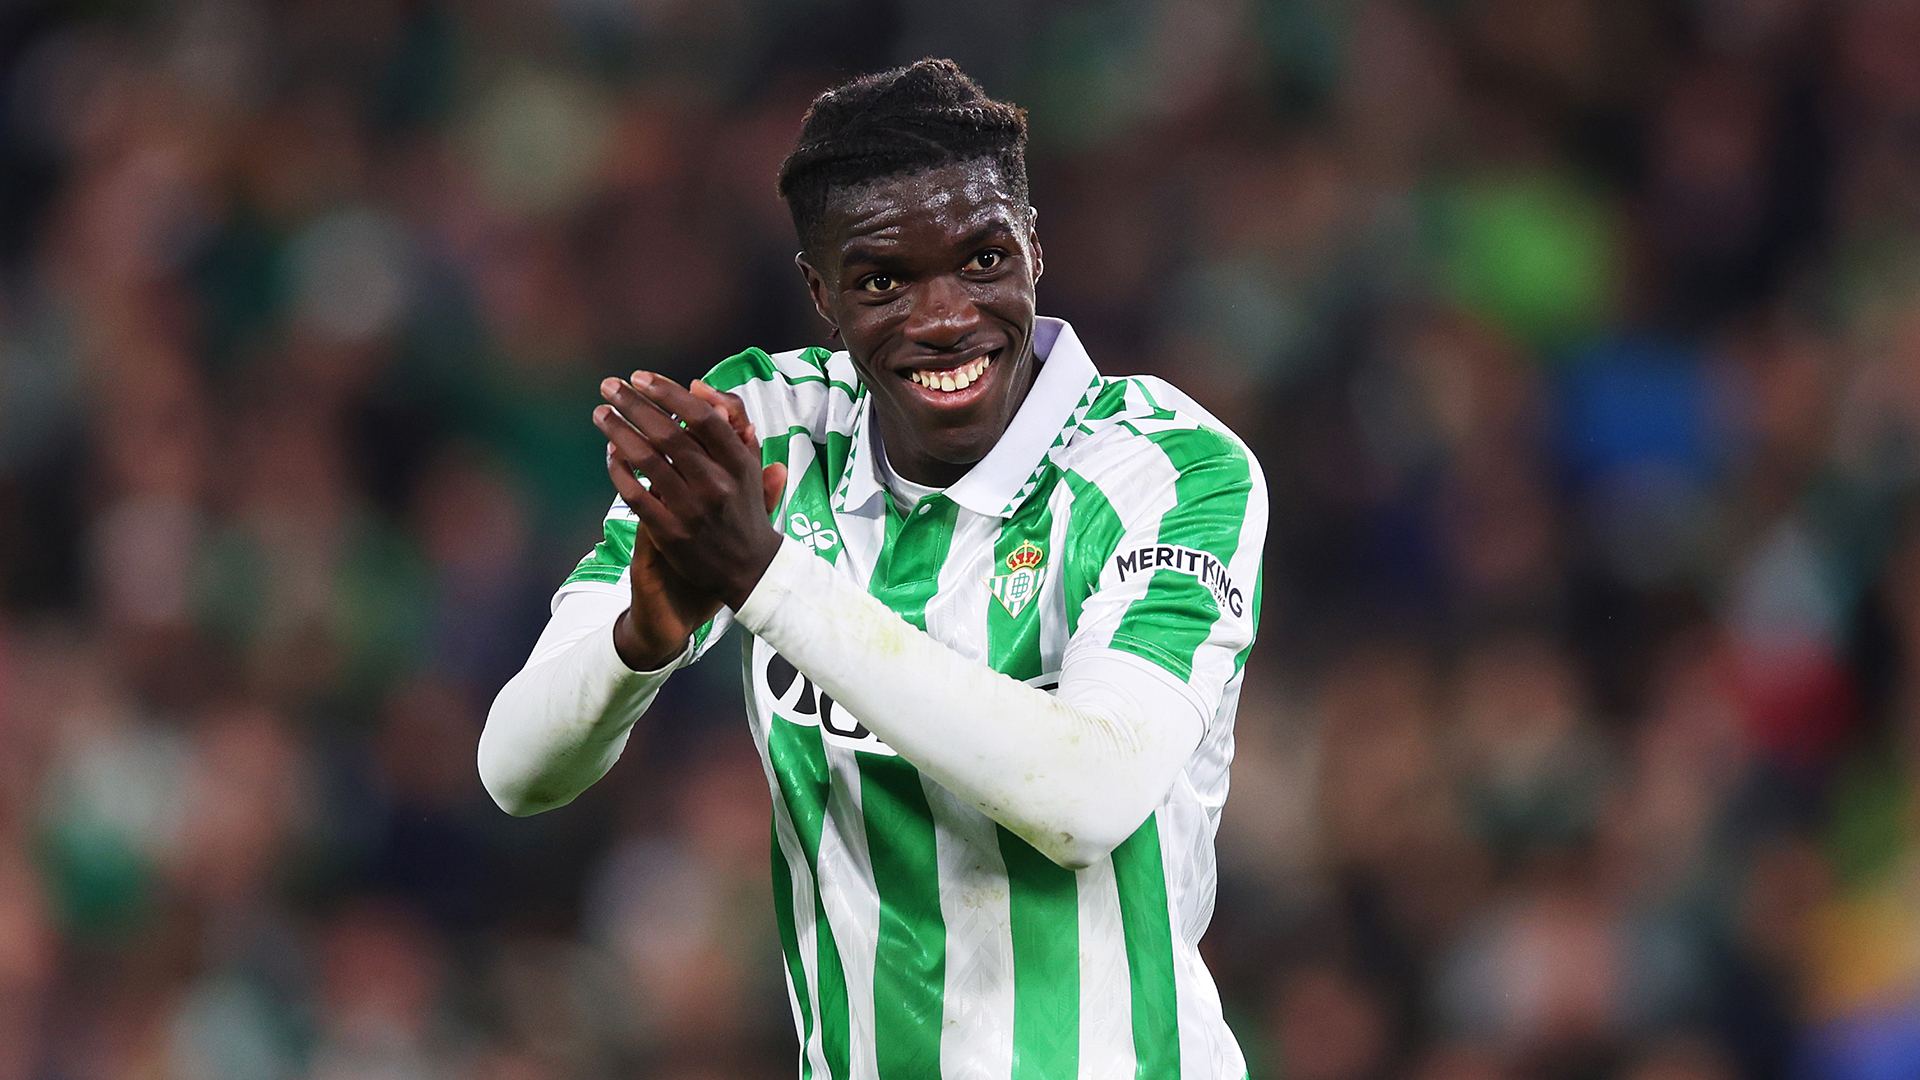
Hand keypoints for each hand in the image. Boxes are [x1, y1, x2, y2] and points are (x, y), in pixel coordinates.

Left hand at [595, 374, 787, 653]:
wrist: (749, 570)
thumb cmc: (745, 509)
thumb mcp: (751, 465)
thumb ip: (731, 423)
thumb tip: (698, 386)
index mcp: (740, 463)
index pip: (702, 417)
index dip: (668, 393)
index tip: (640, 376)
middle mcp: (717, 484)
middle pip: (669, 434)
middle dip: (633, 405)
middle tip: (608, 386)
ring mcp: (692, 510)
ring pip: (647, 461)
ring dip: (618, 432)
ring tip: (600, 413)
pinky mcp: (671, 533)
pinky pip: (636, 495)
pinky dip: (618, 471)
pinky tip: (609, 453)